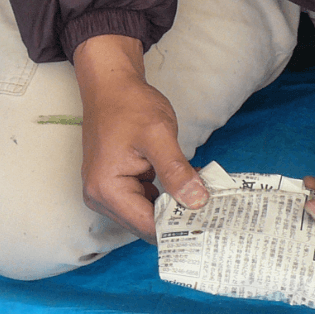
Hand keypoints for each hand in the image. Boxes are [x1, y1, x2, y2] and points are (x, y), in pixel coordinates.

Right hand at [74, 35, 208, 243]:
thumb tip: (196, 201)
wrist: (111, 85)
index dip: (179, 228)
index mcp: (107, 190)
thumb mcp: (159, 136)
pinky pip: (145, 202)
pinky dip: (167, 198)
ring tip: (204, 198)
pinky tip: (187, 185)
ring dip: (174, 208)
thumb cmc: (130, 105)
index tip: (210, 224)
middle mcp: (101, 198)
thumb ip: (177, 171)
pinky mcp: (116, 187)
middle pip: (147, 226)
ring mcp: (106, 194)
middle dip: (178, 219)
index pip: (148, 226)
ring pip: (148, 216)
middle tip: (214, 212)